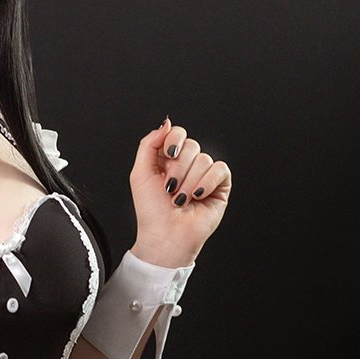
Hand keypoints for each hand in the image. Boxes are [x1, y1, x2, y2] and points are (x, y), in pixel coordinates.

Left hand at [128, 117, 231, 266]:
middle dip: (178, 168)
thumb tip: (167, 123)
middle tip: (170, 188)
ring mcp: (204, 175)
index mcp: (168, 159)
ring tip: (181, 199)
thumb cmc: (151, 210)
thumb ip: (149, 144)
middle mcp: (187, 165)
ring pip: (204, 159)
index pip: (177, 134)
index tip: (169, 155)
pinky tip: (197, 195)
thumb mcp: (140, 173)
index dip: (174, 140)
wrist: (165, 235)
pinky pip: (220, 169)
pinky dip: (207, 182)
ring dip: (188, 181)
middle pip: (191, 145)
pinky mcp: (220, 185)